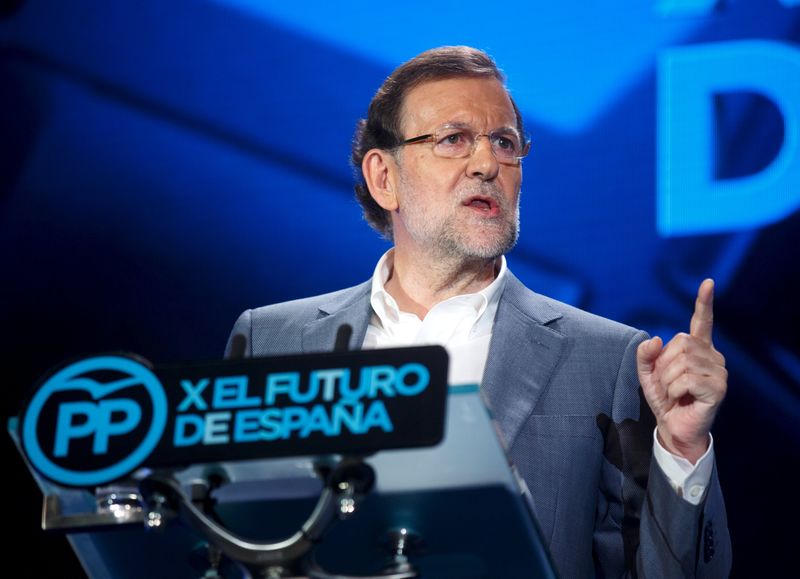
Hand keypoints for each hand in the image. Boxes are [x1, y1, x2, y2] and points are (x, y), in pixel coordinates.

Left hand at [636, 279, 726, 463]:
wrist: (674, 427)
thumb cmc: (665, 398)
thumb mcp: (647, 374)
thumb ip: (645, 355)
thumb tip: (655, 339)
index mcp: (697, 349)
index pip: (702, 322)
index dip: (704, 302)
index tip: (708, 283)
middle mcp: (712, 356)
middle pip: (679, 343)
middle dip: (663, 364)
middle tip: (667, 383)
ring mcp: (719, 371)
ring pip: (681, 362)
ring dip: (667, 380)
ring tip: (675, 393)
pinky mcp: (719, 388)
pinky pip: (685, 379)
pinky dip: (674, 390)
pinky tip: (682, 399)